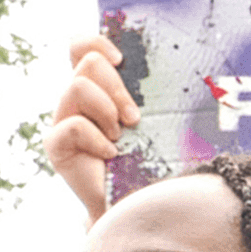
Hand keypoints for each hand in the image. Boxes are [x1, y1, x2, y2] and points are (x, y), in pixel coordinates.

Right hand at [41, 34, 139, 223]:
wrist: (133, 208)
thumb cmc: (149, 162)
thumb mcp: (156, 122)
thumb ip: (155, 94)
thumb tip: (194, 68)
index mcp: (95, 87)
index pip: (81, 47)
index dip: (97, 42)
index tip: (122, 60)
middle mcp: (75, 100)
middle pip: (87, 63)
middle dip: (117, 87)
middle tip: (135, 118)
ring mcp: (63, 120)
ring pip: (78, 86)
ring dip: (107, 110)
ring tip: (121, 137)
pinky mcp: (56, 145)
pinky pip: (74, 125)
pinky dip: (97, 138)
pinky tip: (111, 155)